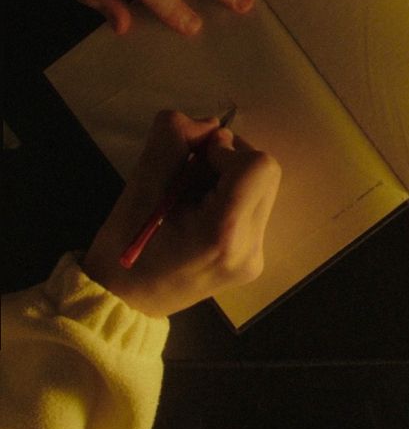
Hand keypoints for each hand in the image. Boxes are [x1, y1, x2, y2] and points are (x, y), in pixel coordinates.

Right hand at [82, 111, 280, 316]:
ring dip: (229, 179)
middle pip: (266, 173)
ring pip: (262, 187)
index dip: (226, 151)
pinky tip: (199, 214)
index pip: (258, 166)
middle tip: (189, 177)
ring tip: (190, 200)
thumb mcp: (139, 185)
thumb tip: (212, 125)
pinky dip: (230, 198)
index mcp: (224, 235)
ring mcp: (256, 258)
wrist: (121, 303)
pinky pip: (254, 207)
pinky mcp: (253, 260)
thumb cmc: (125, 249)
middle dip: (229, 161)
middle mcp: (251, 249)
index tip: (194, 163)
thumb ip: (174, 139)